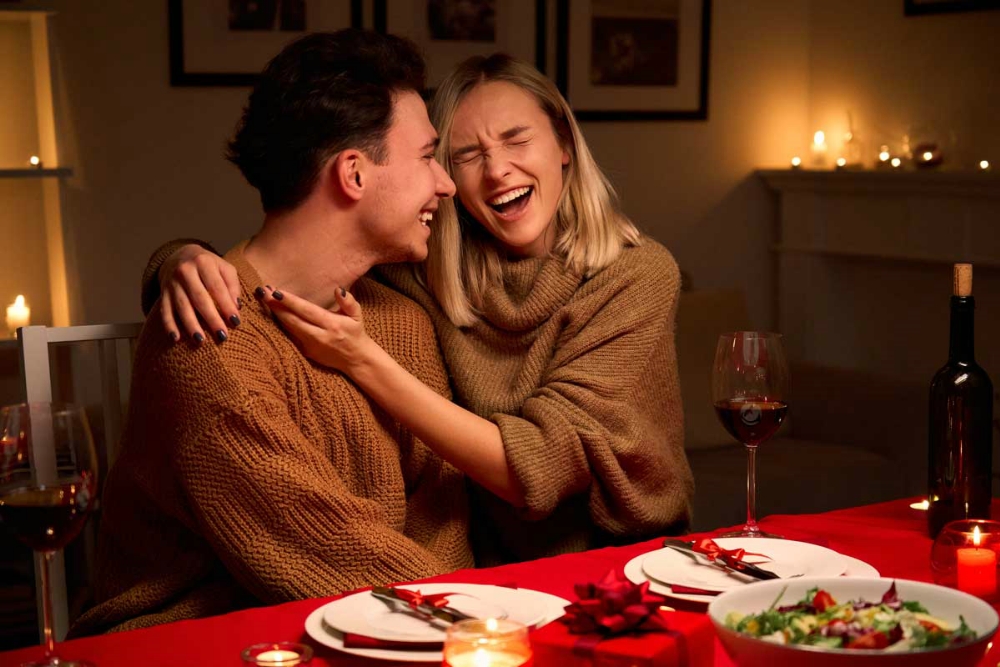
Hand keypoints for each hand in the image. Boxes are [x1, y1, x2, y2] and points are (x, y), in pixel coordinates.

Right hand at [157, 244, 240, 344]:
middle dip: (211, 319)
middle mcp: (185, 271)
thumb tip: (237, 307)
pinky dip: (169, 325)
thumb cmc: (209, 266)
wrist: (180, 255)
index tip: (236, 322)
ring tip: (200, 340)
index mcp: (203, 262)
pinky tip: (175, 338)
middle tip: (222, 336)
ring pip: (182, 306)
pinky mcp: (163, 292)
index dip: (226, 305)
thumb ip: (233, 285)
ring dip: (191, 325)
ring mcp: (172, 282)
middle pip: (199, 298)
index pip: (217, 287)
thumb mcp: (224, 268)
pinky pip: (165, 310)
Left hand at [257, 286, 373, 373]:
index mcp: (332, 325)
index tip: (276, 292)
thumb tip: (338, 290)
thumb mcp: (357, 315)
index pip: (307, 311)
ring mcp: (310, 346)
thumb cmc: (355, 332)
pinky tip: (272, 312)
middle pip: (292, 320)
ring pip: (288, 328)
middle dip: (276, 306)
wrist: (355, 359)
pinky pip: (290, 335)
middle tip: (262, 291)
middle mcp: (319, 336)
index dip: (290, 302)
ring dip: (275, 313)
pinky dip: (280, 324)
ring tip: (264, 298)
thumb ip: (348, 301)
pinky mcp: (305, 352)